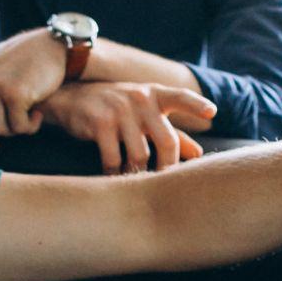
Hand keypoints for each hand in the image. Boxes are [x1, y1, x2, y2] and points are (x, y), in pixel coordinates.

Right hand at [38, 81, 216, 173]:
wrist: (69, 98)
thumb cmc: (115, 108)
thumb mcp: (144, 114)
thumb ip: (171, 132)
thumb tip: (198, 154)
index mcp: (155, 95)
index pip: (180, 97)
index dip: (196, 106)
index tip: (212, 113)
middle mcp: (141, 99)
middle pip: (166, 141)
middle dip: (167, 169)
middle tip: (164, 185)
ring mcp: (120, 110)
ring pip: (140, 155)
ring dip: (137, 174)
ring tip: (134, 182)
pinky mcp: (100, 123)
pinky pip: (113, 159)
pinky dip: (114, 174)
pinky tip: (113, 178)